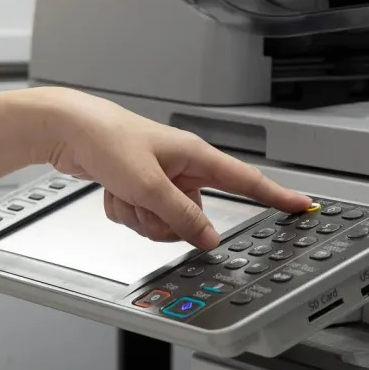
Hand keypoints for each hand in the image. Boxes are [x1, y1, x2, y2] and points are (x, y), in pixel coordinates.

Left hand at [45, 91, 311, 248]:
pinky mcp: (137, 187)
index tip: (300, 206)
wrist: (67, 130)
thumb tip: (209, 239)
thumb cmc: (107, 139)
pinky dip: (123, 210)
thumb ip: (182, 216)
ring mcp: (159, 179)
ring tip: (122, 192)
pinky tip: (111, 191)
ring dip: (139, 216)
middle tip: (143, 202)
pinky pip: (139, 216)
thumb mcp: (149, 186)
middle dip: (165, 221)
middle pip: (193, 216)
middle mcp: (181, 167)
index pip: (245, 180)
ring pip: (163, 222)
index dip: (275, 196)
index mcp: (195, 156)